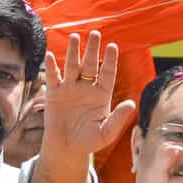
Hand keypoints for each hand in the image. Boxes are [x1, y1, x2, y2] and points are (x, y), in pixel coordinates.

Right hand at [42, 31, 136, 160]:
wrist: (67, 149)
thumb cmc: (89, 141)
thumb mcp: (106, 133)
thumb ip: (118, 118)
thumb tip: (131, 103)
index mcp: (102, 95)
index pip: (107, 73)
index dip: (109, 60)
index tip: (113, 46)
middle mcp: (86, 88)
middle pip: (90, 65)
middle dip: (92, 49)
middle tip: (95, 33)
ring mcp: (70, 89)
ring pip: (72, 66)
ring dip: (73, 52)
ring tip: (75, 37)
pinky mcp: (54, 94)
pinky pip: (53, 78)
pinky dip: (52, 67)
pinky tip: (51, 56)